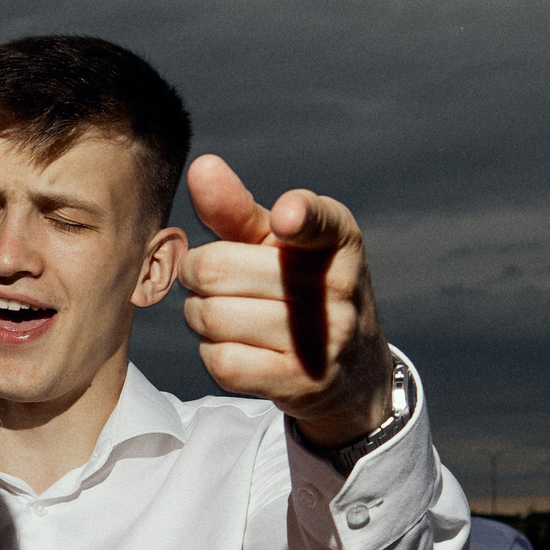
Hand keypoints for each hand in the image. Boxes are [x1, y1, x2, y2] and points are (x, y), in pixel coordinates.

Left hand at [181, 154, 390, 446]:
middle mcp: (339, 285)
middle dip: (197, 274)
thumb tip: (201, 166)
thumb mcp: (276, 244)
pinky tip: (237, 347)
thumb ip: (235, 208)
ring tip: (228, 314)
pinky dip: (213, 353)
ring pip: (212, 317)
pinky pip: (221, 361)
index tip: (286, 219)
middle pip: (215, 268)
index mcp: (338, 238)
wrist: (351, 369)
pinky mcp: (302, 382)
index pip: (317, 220)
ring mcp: (325, 338)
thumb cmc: (300, 289)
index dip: (297, 216)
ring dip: (200, 316)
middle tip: (218, 282)